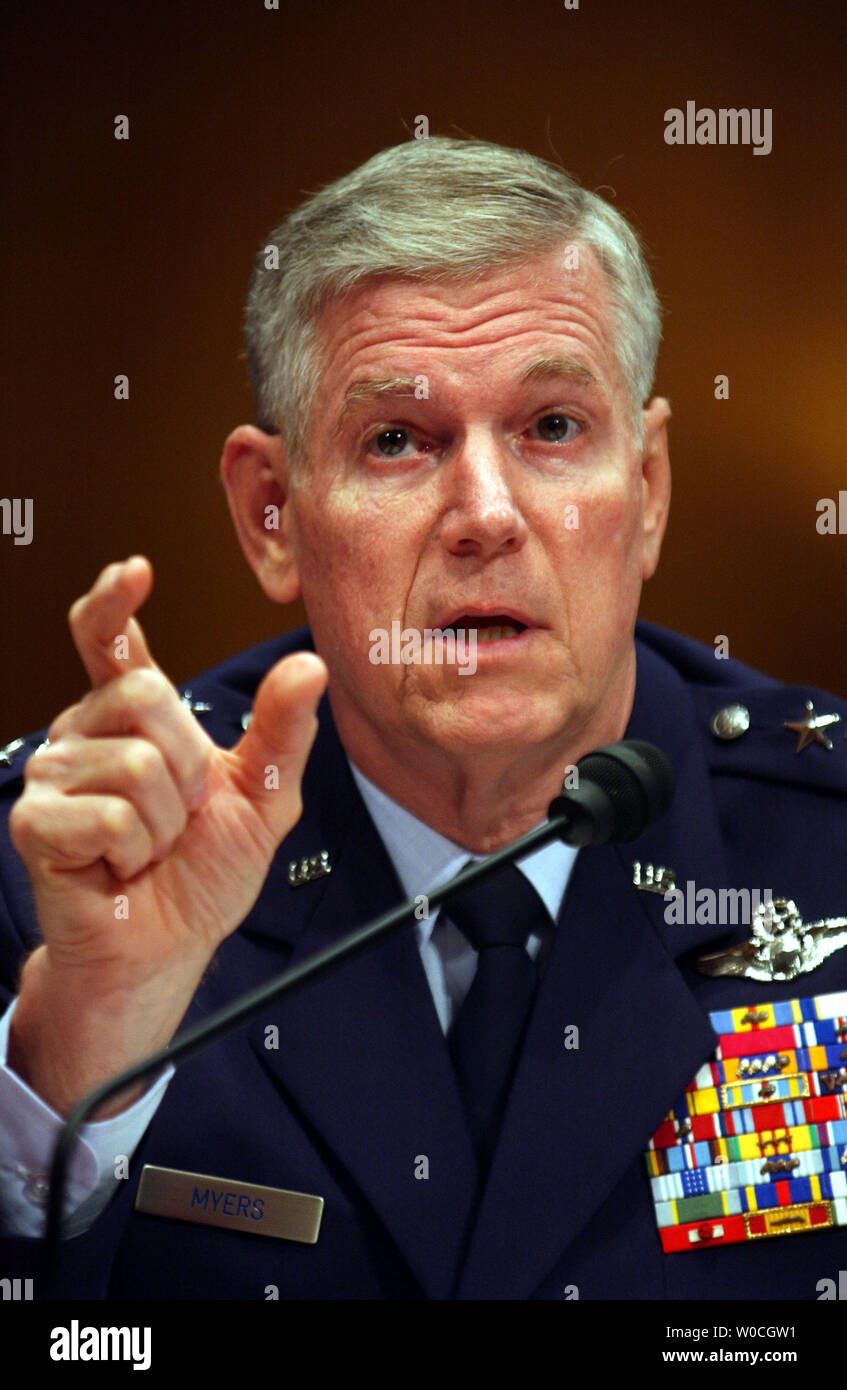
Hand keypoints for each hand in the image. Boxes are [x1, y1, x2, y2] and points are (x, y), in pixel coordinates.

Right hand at [8, 557, 325, 1113]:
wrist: (168, 946)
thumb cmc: (202, 872)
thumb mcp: (262, 796)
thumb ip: (282, 731)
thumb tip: (308, 664)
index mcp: (131, 718)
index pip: (110, 642)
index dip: (114, 603)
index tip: (134, 571)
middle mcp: (85, 733)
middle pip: (146, 696)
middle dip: (188, 765)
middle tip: (179, 814)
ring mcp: (54, 775)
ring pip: (136, 763)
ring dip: (165, 821)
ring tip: (148, 847)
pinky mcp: (36, 822)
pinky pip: (111, 815)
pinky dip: (135, 851)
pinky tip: (120, 867)